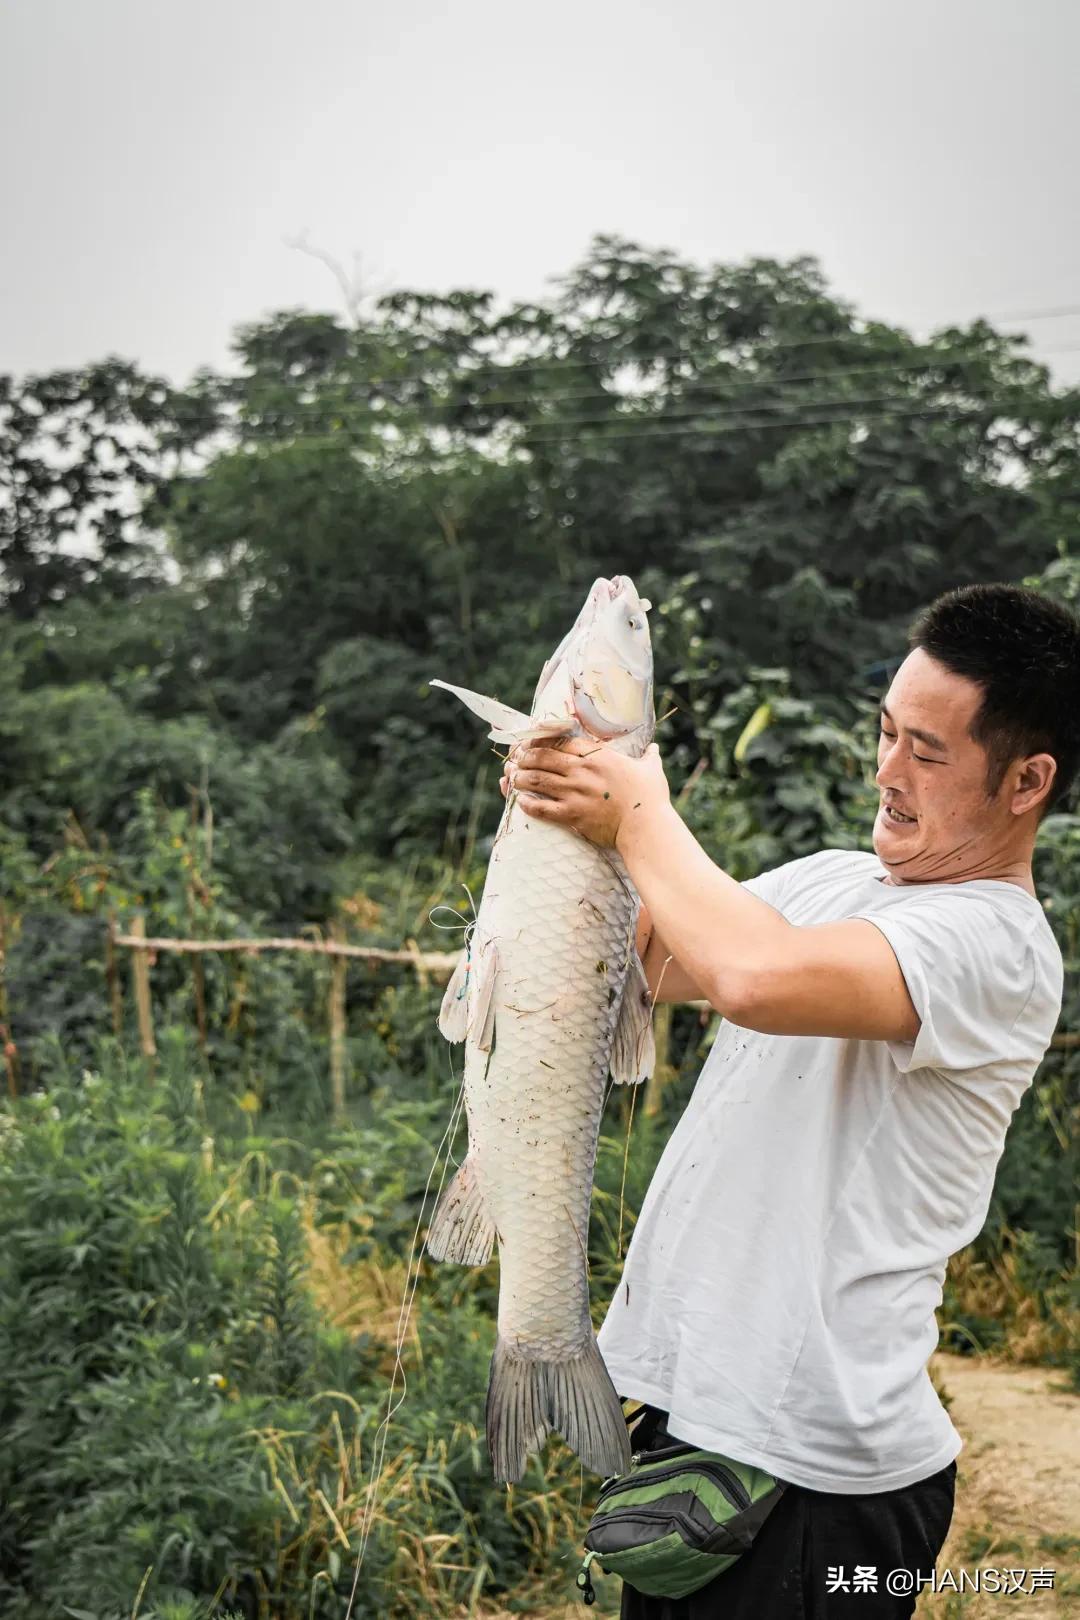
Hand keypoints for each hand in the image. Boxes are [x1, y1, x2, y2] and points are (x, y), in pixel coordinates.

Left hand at [504, 737, 669, 849]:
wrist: (646, 827)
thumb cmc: (651, 798)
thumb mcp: (651, 770)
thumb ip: (648, 757)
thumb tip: (654, 748)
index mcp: (598, 756)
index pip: (561, 741)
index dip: (542, 741)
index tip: (532, 743)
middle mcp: (582, 771)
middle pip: (543, 757)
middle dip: (525, 757)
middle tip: (516, 760)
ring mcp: (575, 793)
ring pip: (537, 780)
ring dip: (520, 777)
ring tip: (512, 777)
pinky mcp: (572, 814)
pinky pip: (541, 807)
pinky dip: (527, 803)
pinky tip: (520, 802)